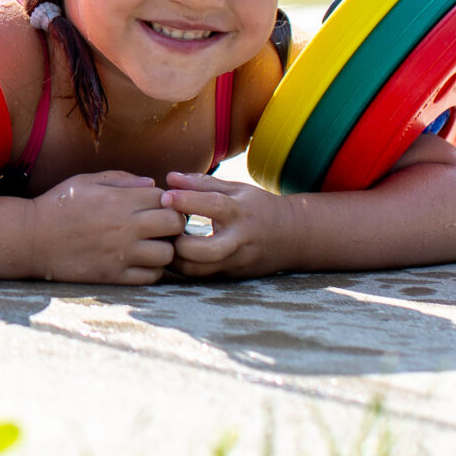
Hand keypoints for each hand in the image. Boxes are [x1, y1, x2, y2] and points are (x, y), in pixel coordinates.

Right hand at [27, 170, 183, 283]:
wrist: (31, 238)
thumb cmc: (58, 205)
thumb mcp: (86, 181)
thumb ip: (122, 179)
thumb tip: (153, 184)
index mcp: (119, 199)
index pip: (165, 197)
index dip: (166, 200)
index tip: (157, 205)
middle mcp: (125, 226)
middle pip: (174, 224)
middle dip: (173, 223)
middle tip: (162, 226)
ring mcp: (121, 254)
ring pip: (167, 253)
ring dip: (165, 249)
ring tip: (152, 245)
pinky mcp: (113, 276)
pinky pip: (150, 277)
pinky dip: (151, 270)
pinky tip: (141, 262)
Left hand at [164, 170, 298, 278]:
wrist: (293, 236)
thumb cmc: (257, 207)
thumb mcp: (235, 189)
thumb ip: (202, 184)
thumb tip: (170, 178)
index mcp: (240, 212)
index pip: (214, 206)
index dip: (187, 201)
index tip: (165, 196)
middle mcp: (239, 240)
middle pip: (207, 250)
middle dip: (180, 243)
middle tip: (162, 229)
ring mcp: (236, 261)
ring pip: (200, 270)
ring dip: (176, 259)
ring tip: (163, 242)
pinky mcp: (232, 276)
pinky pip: (201, 276)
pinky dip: (183, 267)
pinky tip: (172, 254)